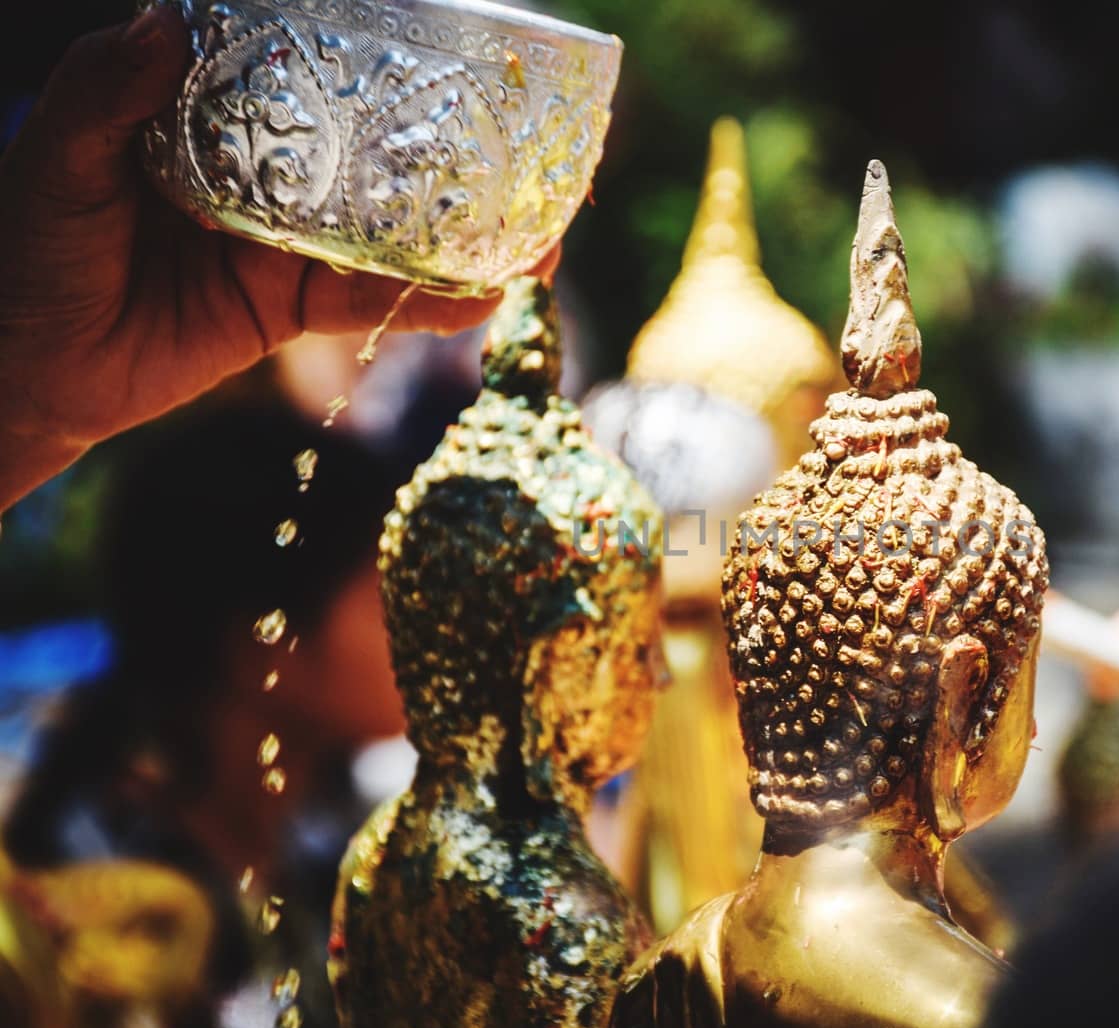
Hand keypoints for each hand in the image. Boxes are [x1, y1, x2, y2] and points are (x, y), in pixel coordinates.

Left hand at [0, 7, 532, 510]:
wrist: (25, 372)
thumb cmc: (23, 251)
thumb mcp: (53, 160)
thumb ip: (102, 91)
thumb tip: (164, 18)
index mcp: (210, 112)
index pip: (303, 65)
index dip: (375, 50)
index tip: (447, 35)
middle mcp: (263, 168)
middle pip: (373, 145)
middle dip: (451, 139)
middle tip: (525, 130)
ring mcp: (285, 239)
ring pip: (390, 227)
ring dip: (465, 227)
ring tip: (539, 224)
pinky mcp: (290, 307)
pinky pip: (371, 304)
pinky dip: (430, 305)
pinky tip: (489, 297)